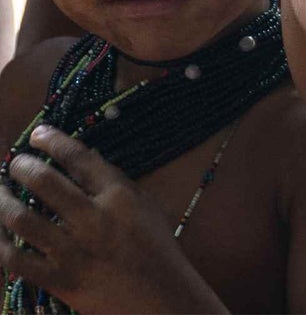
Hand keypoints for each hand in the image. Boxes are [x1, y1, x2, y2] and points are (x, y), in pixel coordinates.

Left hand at [0, 126, 225, 313]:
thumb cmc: (158, 250)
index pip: (79, 157)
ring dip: (2, 200)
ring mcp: (73, 250)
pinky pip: (16, 259)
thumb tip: (87, 160)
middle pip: (44, 181)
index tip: (38, 134)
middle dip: (22, 166)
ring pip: (22, 218)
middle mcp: (93, 218)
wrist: (162, 298)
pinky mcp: (59, 279)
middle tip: (15, 162)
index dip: (53, 141)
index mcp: (119, 196)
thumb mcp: (148, 208)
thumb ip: (118, 184)